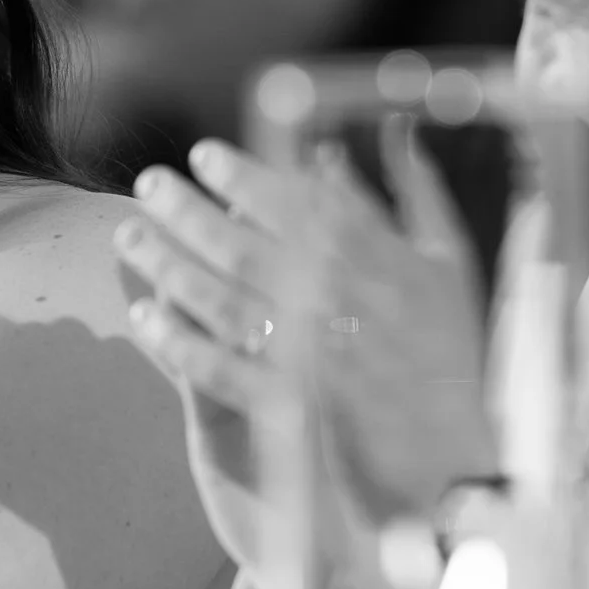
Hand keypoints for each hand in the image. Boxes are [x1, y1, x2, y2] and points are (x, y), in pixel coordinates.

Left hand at [115, 121, 497, 530]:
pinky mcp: (293, 406)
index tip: (203, 154)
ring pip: (227, 301)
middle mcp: (347, 301)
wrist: (457, 461)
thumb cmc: (454, 354)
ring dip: (171, 266)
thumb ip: (419, 191)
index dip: (246, 175)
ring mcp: (317, 356)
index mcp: (384, 260)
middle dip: (190, 210)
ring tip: (131, 238)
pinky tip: (144, 317)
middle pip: (250, 245)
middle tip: (149, 184)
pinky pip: (223, 369)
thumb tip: (395, 127)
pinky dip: (179, 341)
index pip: (302, 202)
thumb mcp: (450, 263)